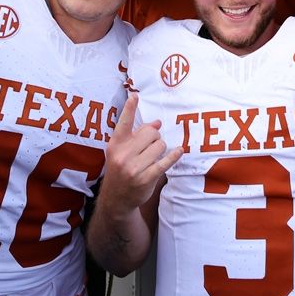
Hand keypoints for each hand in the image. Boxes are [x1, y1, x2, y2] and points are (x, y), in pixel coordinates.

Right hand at [99, 93, 181, 217]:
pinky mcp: (146, 178)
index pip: (123, 123)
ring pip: (160, 145)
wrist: (116, 199)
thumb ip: (137, 136)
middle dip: (154, 137)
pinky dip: (174, 155)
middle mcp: (123, 155)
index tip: (135, 96)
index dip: (129, 108)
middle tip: (149, 146)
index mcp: (115, 145)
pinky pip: (165, 162)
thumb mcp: (122, 152)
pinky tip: (179, 151)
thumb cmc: (121, 170)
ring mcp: (134, 167)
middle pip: (150, 133)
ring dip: (160, 149)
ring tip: (153, 157)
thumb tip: (156, 123)